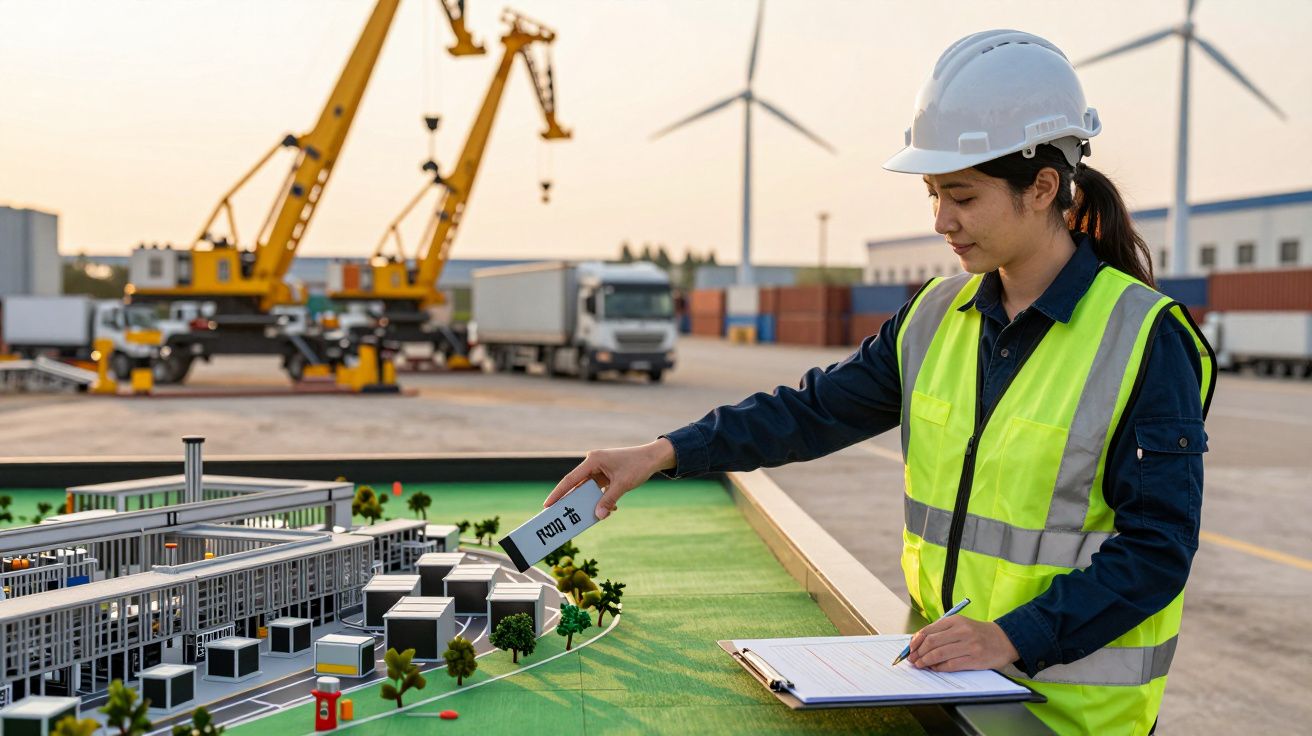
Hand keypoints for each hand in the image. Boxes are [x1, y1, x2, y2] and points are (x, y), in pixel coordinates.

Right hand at [544, 439, 675, 519]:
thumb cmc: (637, 465)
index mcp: (593, 460)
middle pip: (577, 486)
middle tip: (560, 515)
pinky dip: (601, 500)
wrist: (653, 458)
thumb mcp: (623, 484)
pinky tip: (610, 509)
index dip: (558, 493)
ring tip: (583, 516)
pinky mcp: (605, 475)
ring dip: (590, 502)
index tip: (547, 505)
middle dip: (572, 501)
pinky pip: (598, 490)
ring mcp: (599, 469)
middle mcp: (593, 463)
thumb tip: (598, 516)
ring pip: (588, 490)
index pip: (571, 479)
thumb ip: (609, 500)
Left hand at [907, 617, 1018, 672]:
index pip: (929, 631)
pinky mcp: (975, 659)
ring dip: (926, 661)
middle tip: (912, 659)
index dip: (915, 642)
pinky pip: (951, 665)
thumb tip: (918, 643)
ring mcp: (969, 645)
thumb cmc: (978, 633)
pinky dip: (939, 668)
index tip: (909, 649)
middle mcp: (962, 631)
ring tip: (920, 665)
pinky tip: (934, 668)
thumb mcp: (960, 625)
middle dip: (918, 652)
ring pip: (939, 654)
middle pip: (932, 642)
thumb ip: (941, 632)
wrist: (1004, 640)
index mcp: (956, 620)